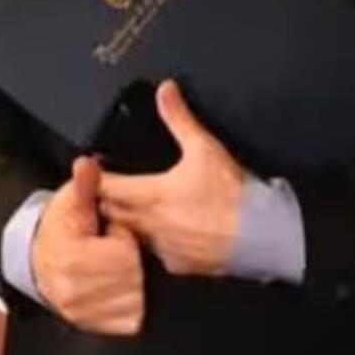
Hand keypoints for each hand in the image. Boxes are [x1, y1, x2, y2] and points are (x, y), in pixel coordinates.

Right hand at [32, 158, 144, 335]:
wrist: (40, 260)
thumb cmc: (63, 228)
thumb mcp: (73, 202)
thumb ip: (85, 184)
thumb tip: (86, 164)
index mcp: (71, 257)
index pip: (123, 255)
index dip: (124, 240)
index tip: (113, 234)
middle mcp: (71, 290)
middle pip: (131, 279)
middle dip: (130, 262)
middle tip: (115, 253)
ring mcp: (79, 311)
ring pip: (134, 301)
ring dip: (133, 284)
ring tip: (114, 269)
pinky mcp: (90, 325)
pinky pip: (129, 321)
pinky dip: (132, 306)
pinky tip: (119, 290)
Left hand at [98, 80, 246, 276]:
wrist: (260, 234)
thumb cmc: (233, 194)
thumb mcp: (205, 148)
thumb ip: (180, 118)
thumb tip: (165, 91)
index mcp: (148, 194)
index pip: (102, 187)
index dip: (94, 177)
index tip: (94, 169)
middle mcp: (145, 224)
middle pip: (108, 213)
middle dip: (106, 200)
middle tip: (112, 188)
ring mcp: (158, 247)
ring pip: (128, 235)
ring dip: (127, 223)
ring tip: (140, 210)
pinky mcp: (174, 263)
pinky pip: (152, 253)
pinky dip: (154, 242)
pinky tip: (170, 232)